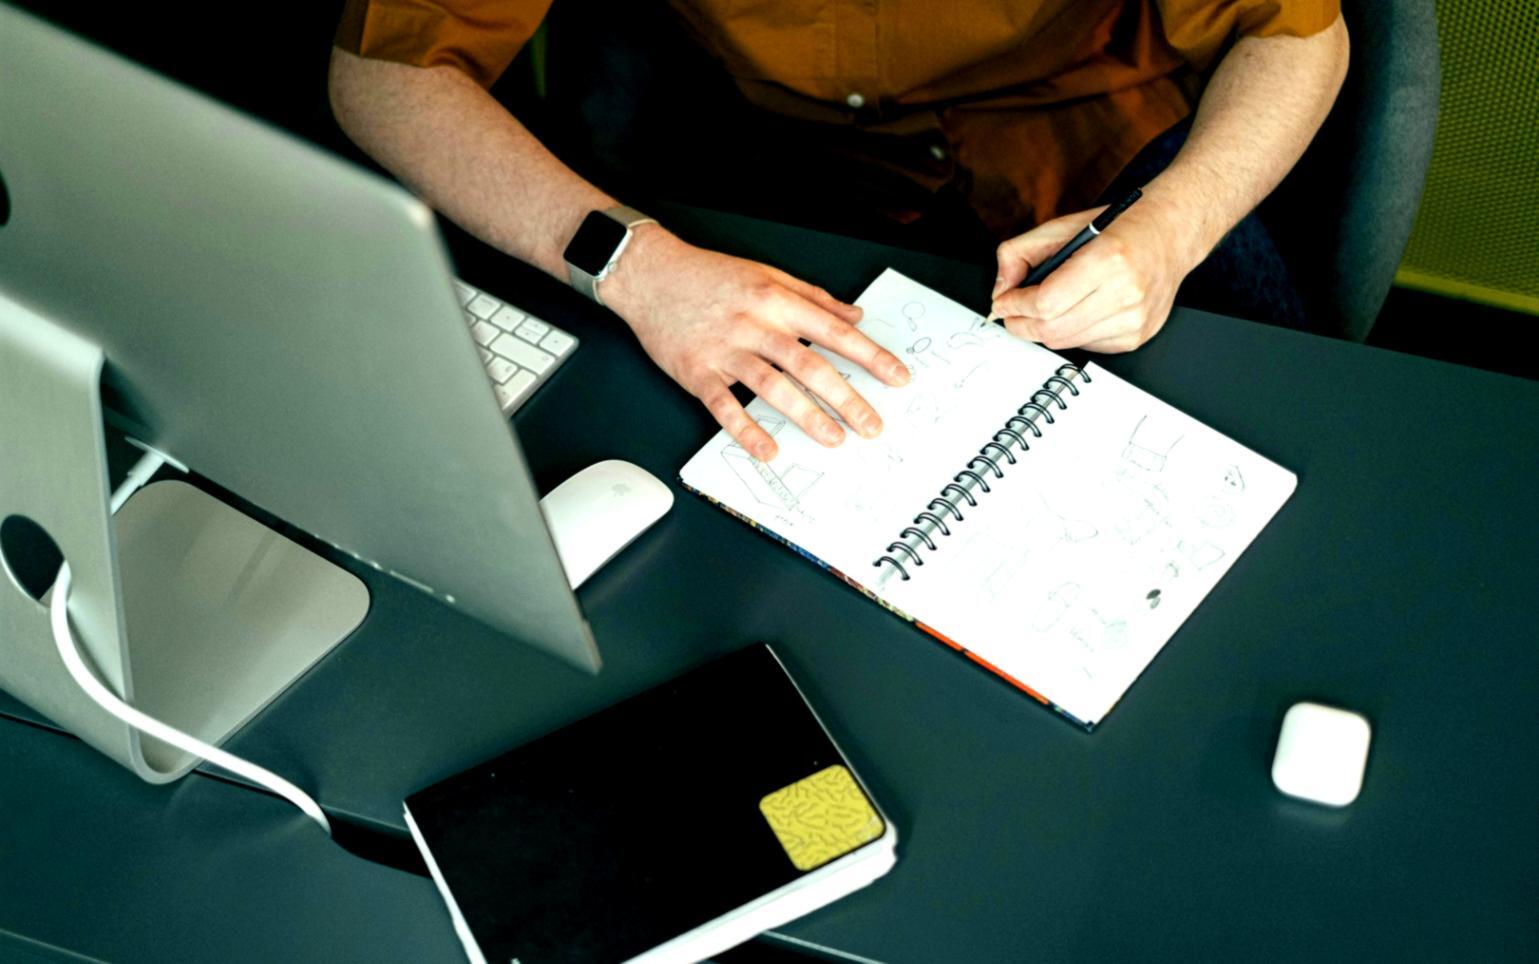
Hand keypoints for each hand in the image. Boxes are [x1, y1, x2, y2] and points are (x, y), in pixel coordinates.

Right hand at [602, 226, 909, 459]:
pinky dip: (747, 430)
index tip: (897, 378)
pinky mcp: (696, 371)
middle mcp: (754, 325)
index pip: (833, 332)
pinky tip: (769, 450)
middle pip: (809, 365)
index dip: (870, 356)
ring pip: (773, 386)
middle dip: (846, 398)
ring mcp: (724, 350)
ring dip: (807, 416)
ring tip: (834, 439)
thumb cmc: (708, 274)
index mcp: (775, 299)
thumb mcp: (766, 274)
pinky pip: (725, 406)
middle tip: (872, 425)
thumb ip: (813, 297)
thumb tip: (855, 315)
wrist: (649, 274)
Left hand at [989, 199, 1196, 352]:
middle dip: (1022, 324)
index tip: (1002, 303)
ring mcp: (1135, 319)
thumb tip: (1000, 290)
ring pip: (1066, 342)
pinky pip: (1087, 346)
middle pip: (1052, 330)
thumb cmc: (1119, 229)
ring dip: (1045, 330)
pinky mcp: (1138, 336)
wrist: (1170, 234)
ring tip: (1042, 309)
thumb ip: (1020, 253)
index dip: (1015, 306)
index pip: (1045, 302)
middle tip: (1012, 312)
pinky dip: (1071, 333)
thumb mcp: (1063, 227)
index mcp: (1108, 260)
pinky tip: (1076, 312)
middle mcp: (1126, 293)